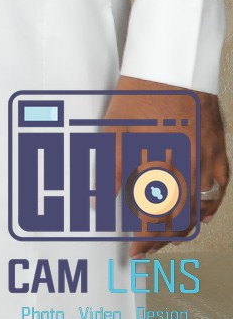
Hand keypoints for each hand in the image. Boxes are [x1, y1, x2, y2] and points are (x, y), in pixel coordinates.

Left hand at [109, 74, 227, 258]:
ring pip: (200, 208)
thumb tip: (99, 202)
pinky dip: (211, 206)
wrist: (173, 68)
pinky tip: (202, 217)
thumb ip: (109, 170)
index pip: (155, 217)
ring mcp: (208, 162)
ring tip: (167, 238)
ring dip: (184, 227)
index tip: (133, 250)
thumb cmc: (140, 95)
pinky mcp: (218, 151)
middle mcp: (189, 169)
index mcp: (162, 166)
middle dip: (161, 238)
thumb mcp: (114, 131)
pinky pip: (220, 188)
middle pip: (179, 218)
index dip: (144, 238)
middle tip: (146, 249)